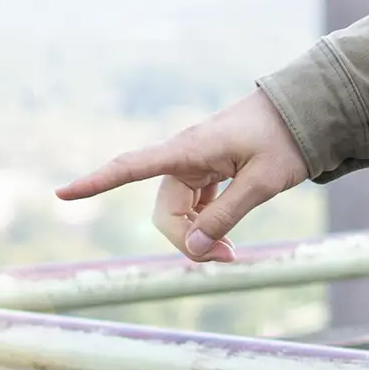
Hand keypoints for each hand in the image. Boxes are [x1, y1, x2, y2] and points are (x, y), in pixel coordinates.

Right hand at [58, 90, 310, 261]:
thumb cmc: (285, 139)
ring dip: (198, 235)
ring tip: (231, 253)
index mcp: (190, 150)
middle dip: (187, 239)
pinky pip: (195, 203)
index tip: (62, 193)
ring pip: (179, 210)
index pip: (131, 166)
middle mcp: (185, 156)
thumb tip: (192, 249)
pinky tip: (226, 239)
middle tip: (228, 258)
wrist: (306, 111)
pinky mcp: (209, 170)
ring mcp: (196, 163)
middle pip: (165, 209)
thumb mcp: (261, 183)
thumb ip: (226, 215)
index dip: (96, 182)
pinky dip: (206, 223)